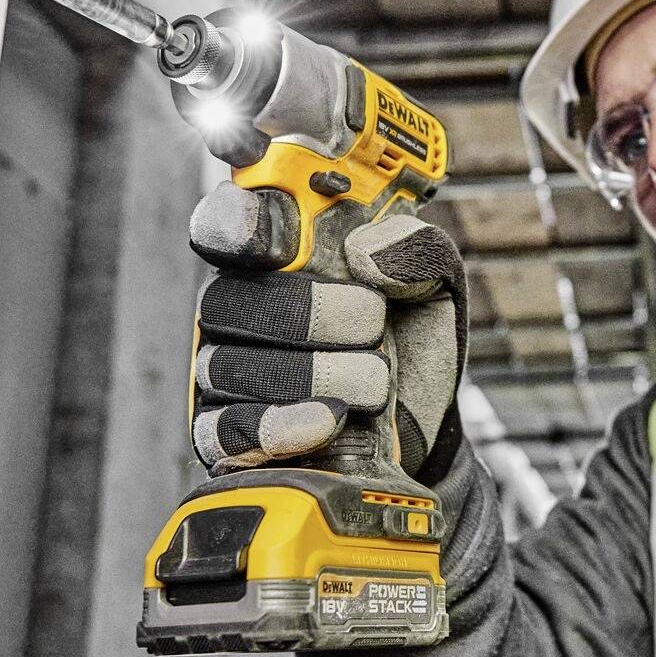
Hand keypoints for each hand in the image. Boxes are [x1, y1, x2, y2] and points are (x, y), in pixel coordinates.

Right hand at [187, 182, 467, 480]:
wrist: (420, 422)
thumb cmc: (409, 339)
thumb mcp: (433, 283)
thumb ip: (413, 249)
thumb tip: (366, 252)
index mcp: (273, 253)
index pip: (225, 223)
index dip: (237, 222)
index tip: (281, 242)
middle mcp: (235, 307)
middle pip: (226, 300)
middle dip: (310, 314)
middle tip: (373, 322)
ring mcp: (222, 372)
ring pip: (230, 367)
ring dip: (317, 373)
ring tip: (376, 382)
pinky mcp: (225, 434)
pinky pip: (225, 431)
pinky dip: (280, 426)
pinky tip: (328, 419)